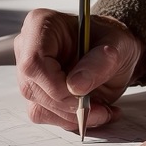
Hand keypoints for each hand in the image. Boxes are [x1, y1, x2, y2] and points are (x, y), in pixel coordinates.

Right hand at [14, 8, 145, 131]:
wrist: (113, 53)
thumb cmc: (111, 41)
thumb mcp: (118, 46)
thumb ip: (100, 62)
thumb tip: (76, 87)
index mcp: (41, 25)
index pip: (33, 63)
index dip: (56, 86)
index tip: (84, 95)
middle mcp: (27, 48)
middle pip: (34, 88)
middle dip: (69, 106)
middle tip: (102, 108)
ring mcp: (28, 73)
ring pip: (39, 107)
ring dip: (73, 117)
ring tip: (102, 110)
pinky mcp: (35, 93)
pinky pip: (45, 115)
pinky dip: (71, 120)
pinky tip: (92, 111)